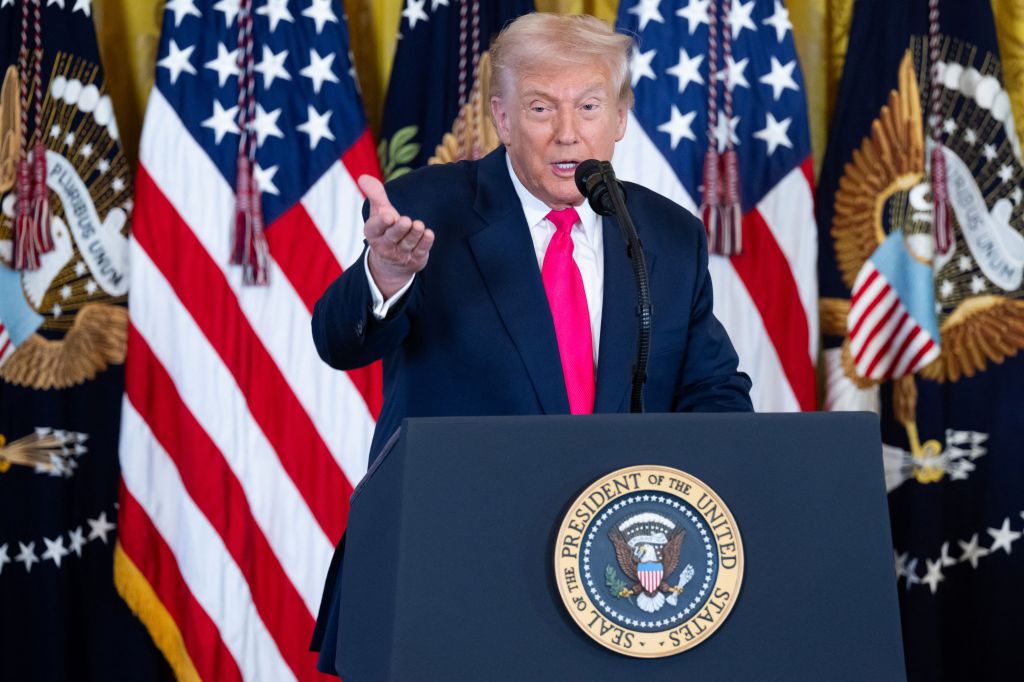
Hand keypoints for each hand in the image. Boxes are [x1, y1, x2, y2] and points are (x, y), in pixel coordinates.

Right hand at [358, 174, 434, 299]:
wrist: (392, 262)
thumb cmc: (385, 230)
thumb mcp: (379, 212)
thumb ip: (375, 194)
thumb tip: (363, 177)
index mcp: (373, 233)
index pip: (375, 228)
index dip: (381, 222)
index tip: (388, 216)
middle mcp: (385, 246)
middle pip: (392, 237)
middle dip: (399, 229)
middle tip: (406, 220)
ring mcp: (400, 255)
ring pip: (408, 244)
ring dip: (414, 234)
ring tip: (419, 225)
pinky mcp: (415, 260)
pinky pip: (420, 251)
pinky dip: (425, 243)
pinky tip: (429, 234)